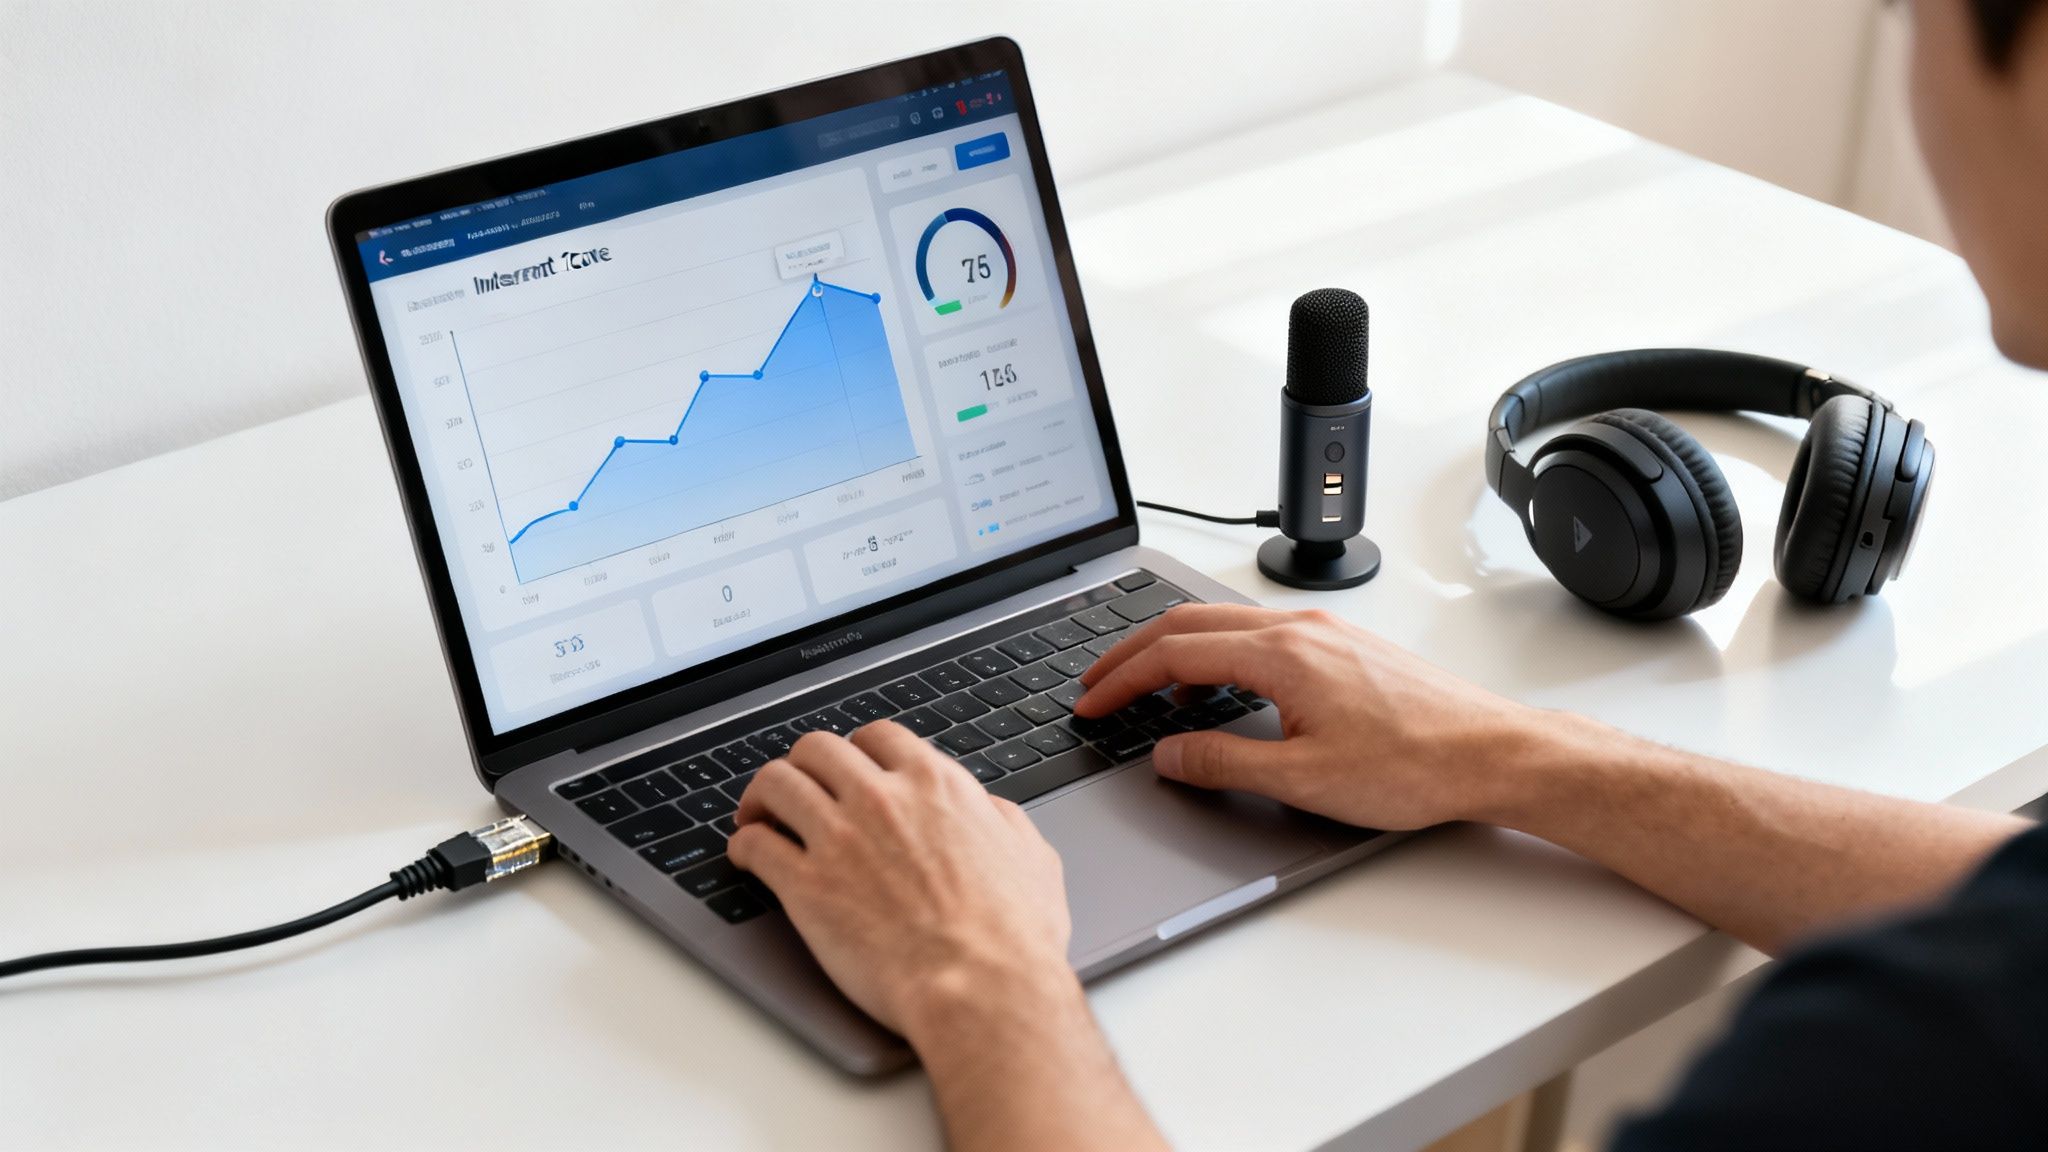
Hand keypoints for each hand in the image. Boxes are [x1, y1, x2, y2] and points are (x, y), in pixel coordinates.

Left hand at [728, 722, 1076, 1044]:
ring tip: (758, 814)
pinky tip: (746, 856)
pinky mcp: (806, 886)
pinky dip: (743, 845)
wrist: (983, 988)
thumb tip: (987, 809)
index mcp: (936, 785)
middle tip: (798, 787)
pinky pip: (756, 844)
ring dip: (762, 795)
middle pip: (817, 748)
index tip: (848, 768)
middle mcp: (883, 799)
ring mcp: (840, 838)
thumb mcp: (1031, 856)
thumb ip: (1000, 819)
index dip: (857, 750)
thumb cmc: (1013, 936)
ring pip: (777, 783)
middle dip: (803, 764)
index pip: (878, 737)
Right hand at [1074, 604, 1551, 829]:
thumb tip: (1168, 754)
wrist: (1494, 753)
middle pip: (1189, 623)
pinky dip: (1216, 653)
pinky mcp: (1345, 646)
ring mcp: (1325, 632)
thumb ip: (1223, 763)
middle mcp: (1300, 629)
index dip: (1121, 681)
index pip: (1173, 654)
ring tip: (1145, 687)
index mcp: (1281, 654)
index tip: (1091, 704)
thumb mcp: (1303, 779)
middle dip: (1132, 653)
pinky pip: (1258, 634)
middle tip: (1096, 685)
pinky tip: (1219, 687)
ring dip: (1174, 651)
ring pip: (1224, 624)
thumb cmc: (1416, 765)